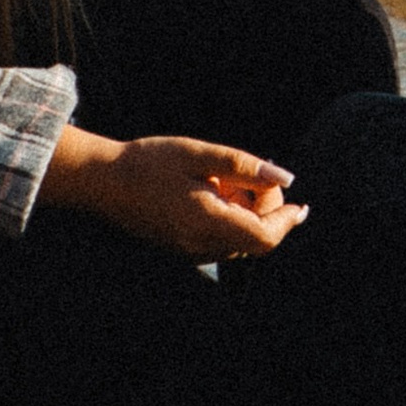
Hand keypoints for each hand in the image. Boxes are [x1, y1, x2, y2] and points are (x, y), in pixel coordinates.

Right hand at [37, 126, 307, 260]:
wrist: (104, 181)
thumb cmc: (151, 161)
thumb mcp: (200, 154)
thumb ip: (244, 167)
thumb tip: (286, 178)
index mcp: (208, 222)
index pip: (264, 238)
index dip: (288, 222)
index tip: (301, 205)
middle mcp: (201, 245)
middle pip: (255, 239)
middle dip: (264, 208)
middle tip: (246, 173)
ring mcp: (191, 251)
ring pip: (239, 240)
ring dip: (246, 213)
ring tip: (221, 179)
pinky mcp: (183, 249)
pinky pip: (221, 240)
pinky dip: (229, 219)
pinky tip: (211, 192)